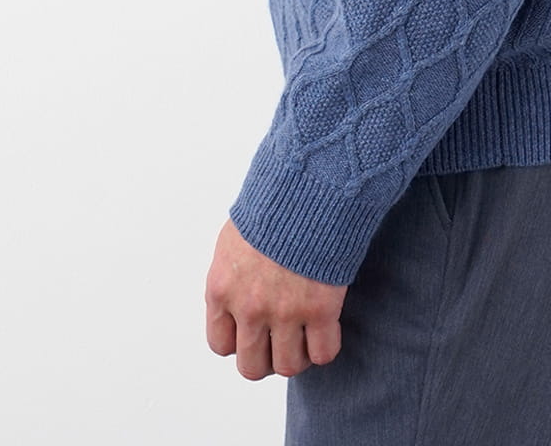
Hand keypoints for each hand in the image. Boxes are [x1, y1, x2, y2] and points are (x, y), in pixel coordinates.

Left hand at [205, 217, 349, 378]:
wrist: (308, 184)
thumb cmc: (273, 202)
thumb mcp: (235, 238)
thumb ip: (233, 275)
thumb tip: (239, 293)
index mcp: (222, 289)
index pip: (221, 344)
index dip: (241, 340)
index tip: (256, 328)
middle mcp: (249, 307)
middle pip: (251, 366)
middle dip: (268, 356)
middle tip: (282, 338)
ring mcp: (285, 311)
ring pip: (288, 366)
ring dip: (298, 354)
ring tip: (307, 333)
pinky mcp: (321, 309)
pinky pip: (323, 353)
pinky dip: (326, 346)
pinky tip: (328, 325)